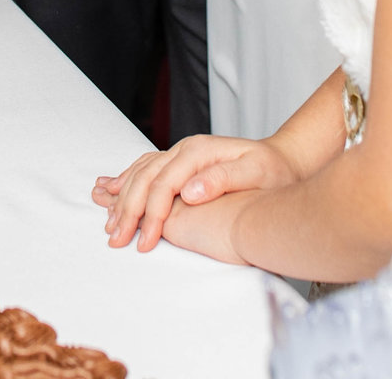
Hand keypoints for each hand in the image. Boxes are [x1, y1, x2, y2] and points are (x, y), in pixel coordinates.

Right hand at [92, 136, 296, 252]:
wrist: (282, 159)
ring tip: (109, 223)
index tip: (146, 242)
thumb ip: (222, 179)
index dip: (152, 214)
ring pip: (141, 173)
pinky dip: (126, 182)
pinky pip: (146, 169)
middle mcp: (186, 149)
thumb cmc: (273, 170)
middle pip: (146, 178)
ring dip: (122, 198)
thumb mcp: (256, 172)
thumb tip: (190, 191)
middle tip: (116, 240)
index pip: (164, 184)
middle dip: (128, 210)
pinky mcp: (181, 163)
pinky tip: (111, 190)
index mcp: (199, 152)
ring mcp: (181, 154)